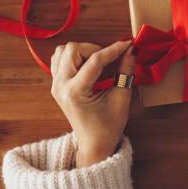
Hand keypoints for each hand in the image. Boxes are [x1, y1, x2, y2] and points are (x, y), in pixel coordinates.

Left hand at [50, 40, 134, 167]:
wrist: (94, 144)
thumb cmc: (108, 126)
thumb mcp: (121, 98)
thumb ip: (125, 71)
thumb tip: (132, 50)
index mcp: (75, 92)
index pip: (95, 60)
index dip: (114, 49)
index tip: (128, 44)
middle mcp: (61, 86)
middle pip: (73, 49)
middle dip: (94, 49)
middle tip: (109, 59)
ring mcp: (55, 85)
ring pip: (63, 51)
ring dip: (82, 51)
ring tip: (97, 63)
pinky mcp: (56, 84)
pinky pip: (59, 59)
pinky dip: (73, 57)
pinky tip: (86, 66)